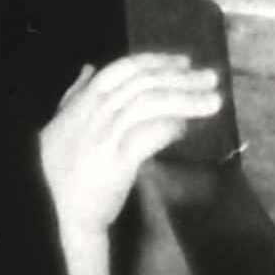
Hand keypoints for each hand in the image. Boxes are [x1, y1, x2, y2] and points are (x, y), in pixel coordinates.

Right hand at [39, 53, 225, 243]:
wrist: (66, 213)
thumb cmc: (64, 172)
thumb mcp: (60, 126)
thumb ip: (74, 95)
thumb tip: (89, 66)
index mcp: (81, 102)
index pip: (121, 69)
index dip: (154, 61)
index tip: (183, 61)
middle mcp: (92, 114)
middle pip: (141, 84)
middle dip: (179, 77)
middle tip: (210, 77)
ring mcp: (103, 137)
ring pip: (148, 105)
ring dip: (185, 100)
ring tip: (213, 101)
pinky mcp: (116, 162)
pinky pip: (148, 136)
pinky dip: (169, 128)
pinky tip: (187, 128)